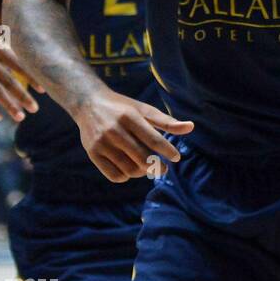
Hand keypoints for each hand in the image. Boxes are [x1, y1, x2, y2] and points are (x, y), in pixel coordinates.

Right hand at [73, 89, 193, 182]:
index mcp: (129, 117)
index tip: (176, 157)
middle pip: (141, 157)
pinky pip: (114, 175)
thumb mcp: (144, 110)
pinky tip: (130, 169)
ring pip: (129, 169)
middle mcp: (114, 130)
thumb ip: (166, 121)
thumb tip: (191, 127)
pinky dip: (126, 176)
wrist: (88, 104)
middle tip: (163, 169)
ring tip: (146, 168)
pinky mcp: (92, 153)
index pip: (153, 139)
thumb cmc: (123, 108)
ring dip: (142, 172)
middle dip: (156, 166)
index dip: (167, 150)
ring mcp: (101, 143)